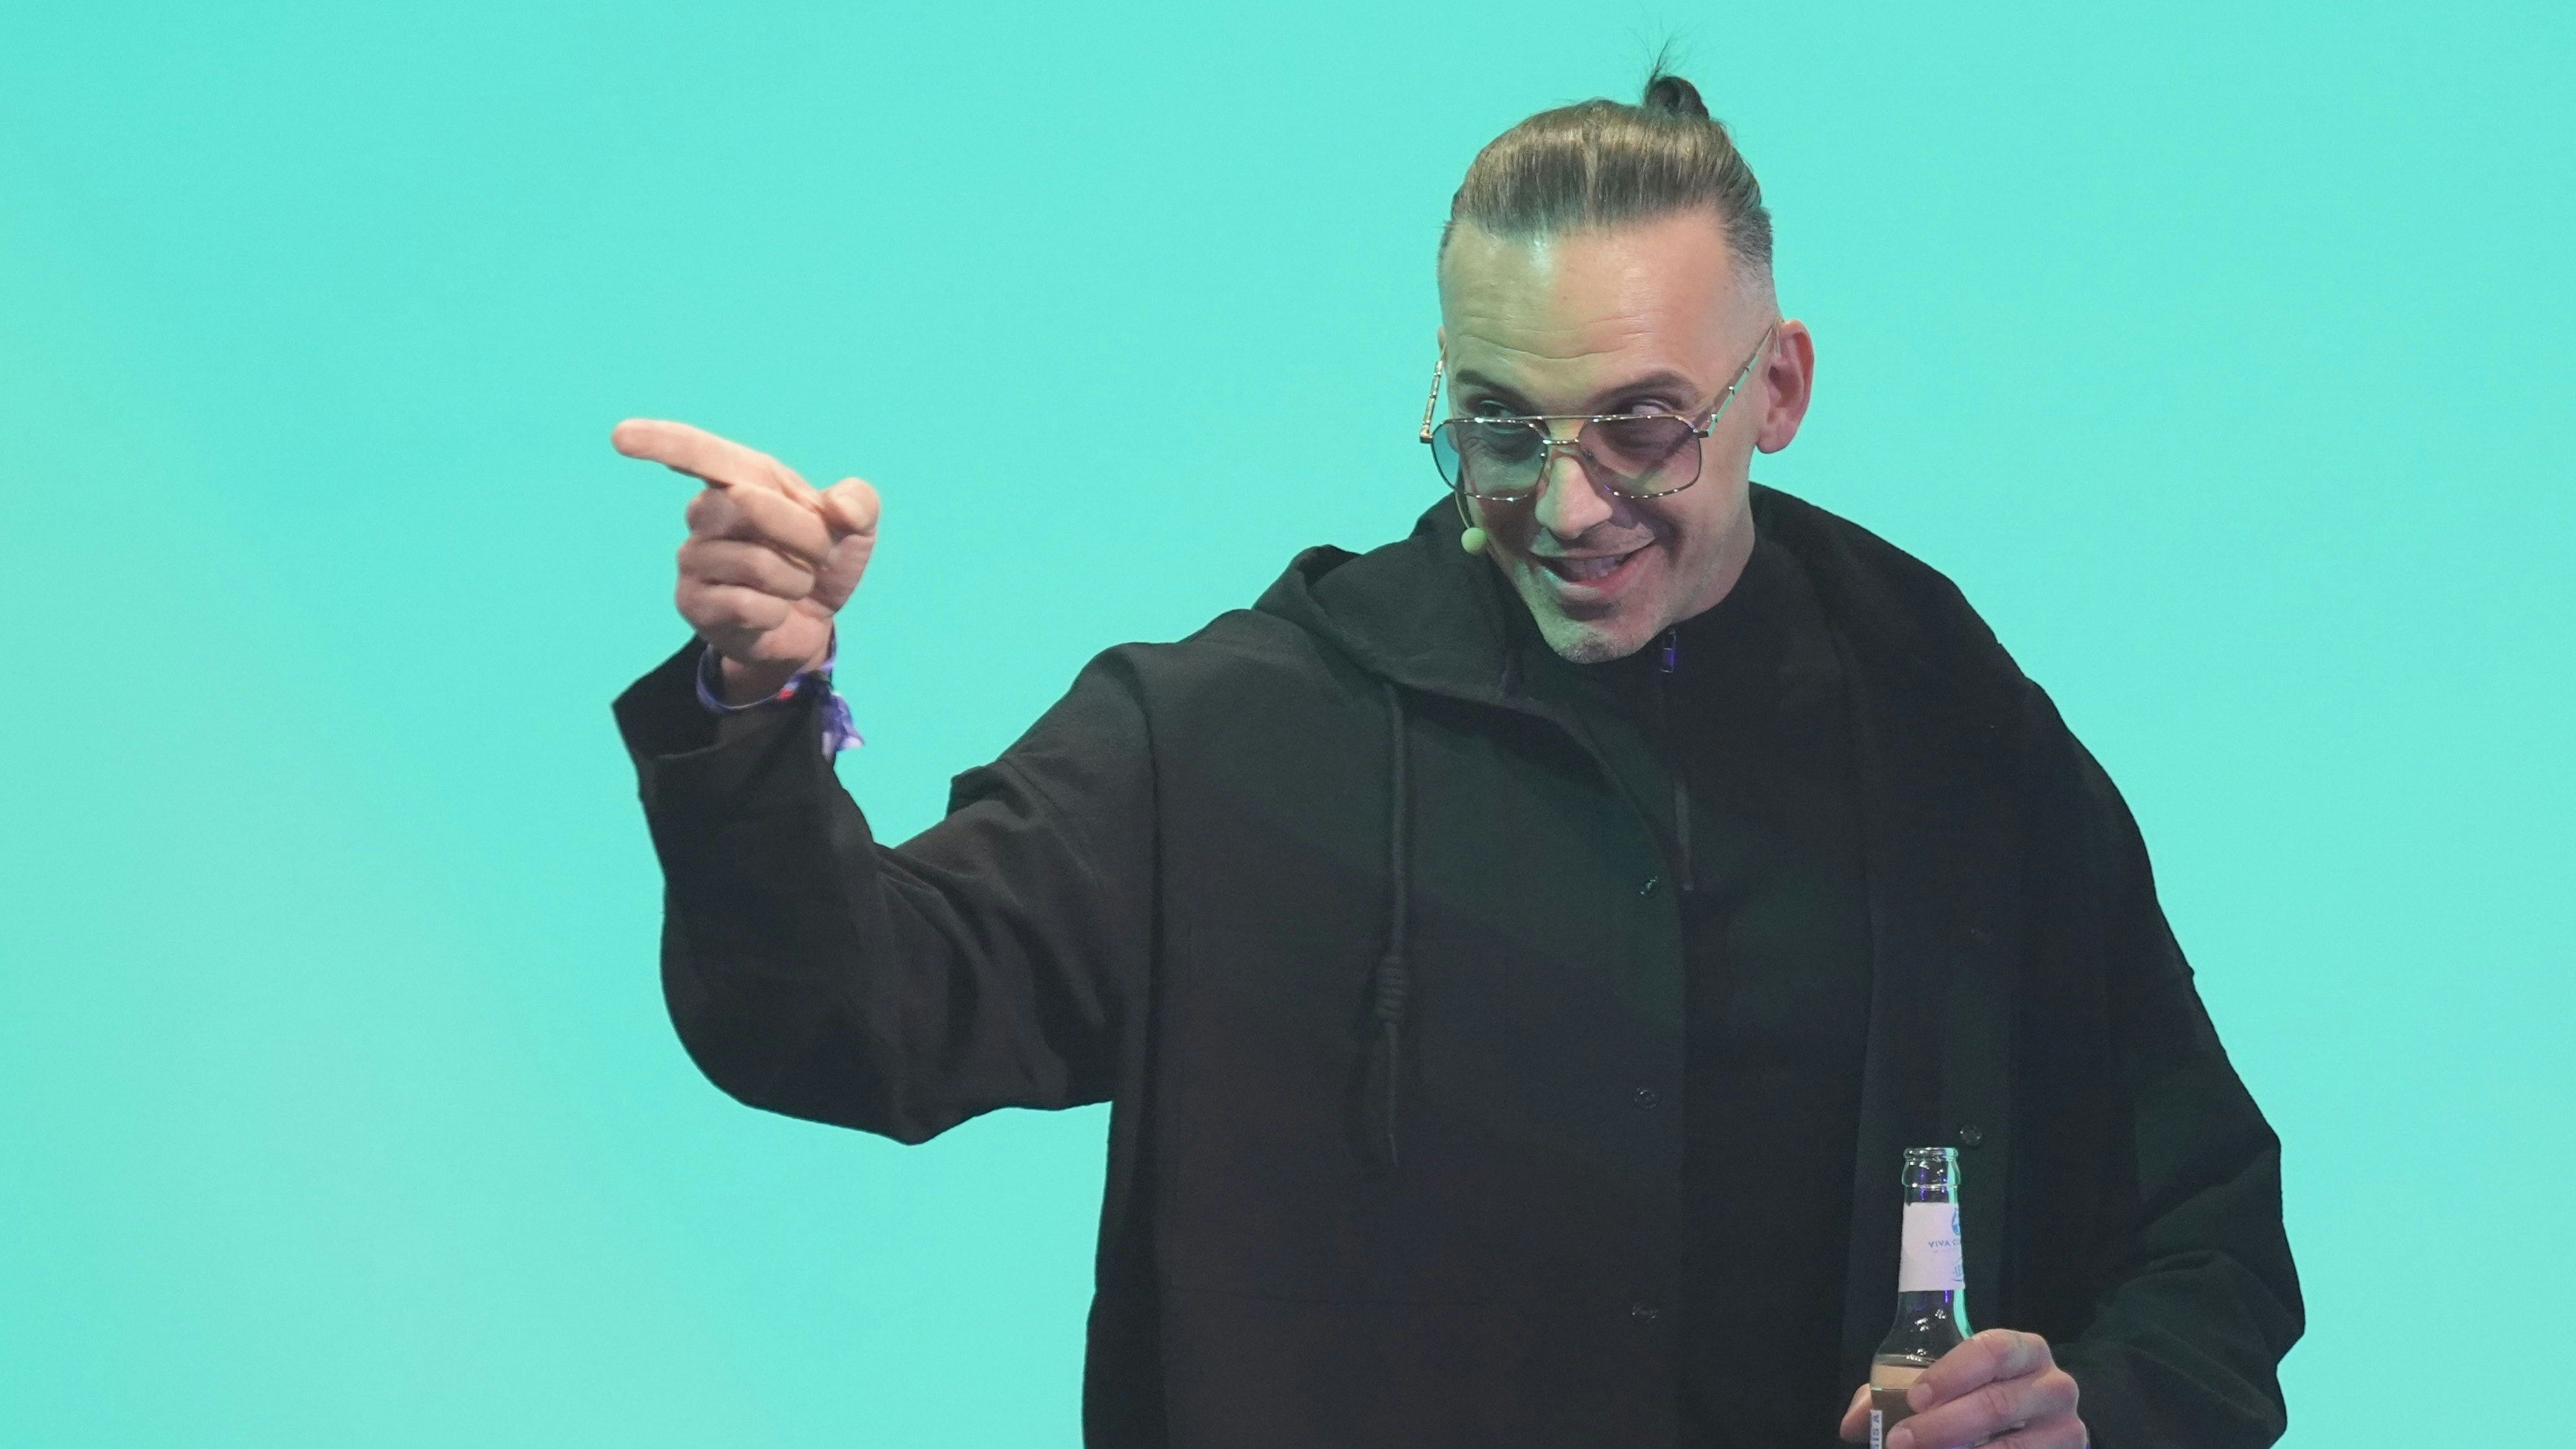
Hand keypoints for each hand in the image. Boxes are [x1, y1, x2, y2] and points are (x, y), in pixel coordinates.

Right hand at [612, 418, 880, 702]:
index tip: (620, 436)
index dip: (662, 442)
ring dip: (794, 580)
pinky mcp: (692, 604)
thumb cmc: (824, 563)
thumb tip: (838, 509)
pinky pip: (747, 604)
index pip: (699, 453)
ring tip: (791, 586)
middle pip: (749, 504)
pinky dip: (777, 612)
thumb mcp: (857, 529)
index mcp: (743, 480)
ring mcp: (693, 559)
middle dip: (805, 535)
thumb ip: (860, 503)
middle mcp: (706, 512)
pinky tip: (771, 613)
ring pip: (755, 562)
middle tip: (817, 556)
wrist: (812, 626)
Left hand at [1837, 1330, 2083, 1448]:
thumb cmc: (1980, 1396)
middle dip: (1942, 1426)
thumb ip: (1895, 1394)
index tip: (1913, 1397)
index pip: (1992, 1349)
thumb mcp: (1947, 1385)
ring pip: (2013, 1447)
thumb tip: (1853, 1424)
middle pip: (1997, 1403)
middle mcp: (2054, 1385)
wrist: (2037, 1428)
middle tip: (1900, 1441)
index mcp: (2024, 1350)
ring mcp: (2066, 1428)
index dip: (1952, 1373)